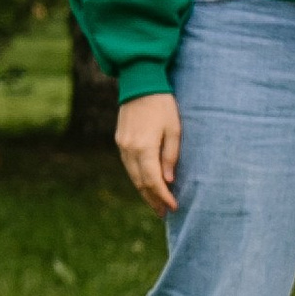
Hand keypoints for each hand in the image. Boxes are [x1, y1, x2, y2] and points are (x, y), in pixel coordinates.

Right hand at [115, 92, 179, 213]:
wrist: (140, 82)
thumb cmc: (163, 105)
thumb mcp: (174, 130)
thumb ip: (171, 156)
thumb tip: (168, 181)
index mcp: (144, 147)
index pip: (153, 181)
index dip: (163, 196)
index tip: (174, 207)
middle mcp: (129, 149)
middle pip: (140, 182)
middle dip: (153, 199)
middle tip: (164, 213)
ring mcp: (122, 145)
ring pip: (132, 176)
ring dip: (144, 191)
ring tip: (156, 204)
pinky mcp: (120, 140)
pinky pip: (128, 165)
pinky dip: (138, 178)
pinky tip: (146, 184)